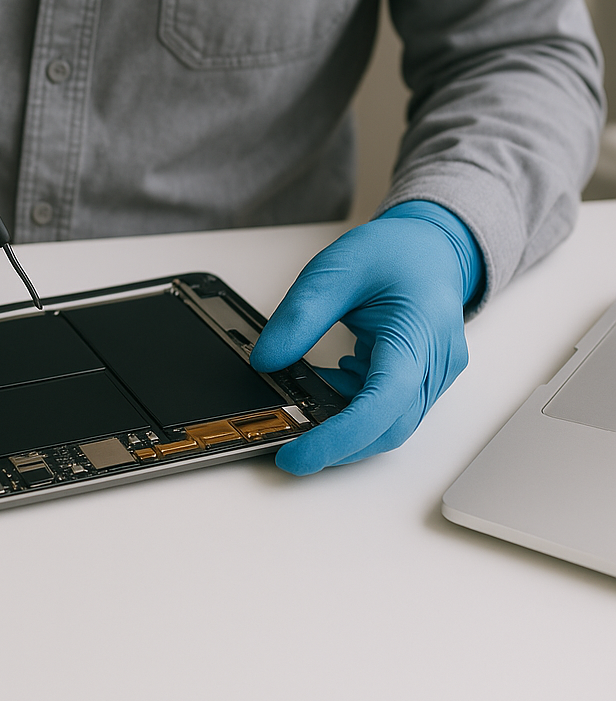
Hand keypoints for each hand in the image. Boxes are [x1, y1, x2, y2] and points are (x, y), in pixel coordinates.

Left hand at [250, 201, 483, 474]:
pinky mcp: (419, 381)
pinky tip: (327, 383)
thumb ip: (299, 316)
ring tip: (303, 397)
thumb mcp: (334, 269)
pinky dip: (350, 407)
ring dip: (342, 424)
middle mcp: (434, 364)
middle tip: (287, 443)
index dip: (339, 436)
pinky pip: (385, 409)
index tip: (297, 454)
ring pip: (387, 424)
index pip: (383, 402)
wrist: (431, 246)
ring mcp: (431, 377)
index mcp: (418, 332)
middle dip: (336, 443)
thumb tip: (266, 361)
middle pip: (387, 427)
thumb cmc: (395, 252)